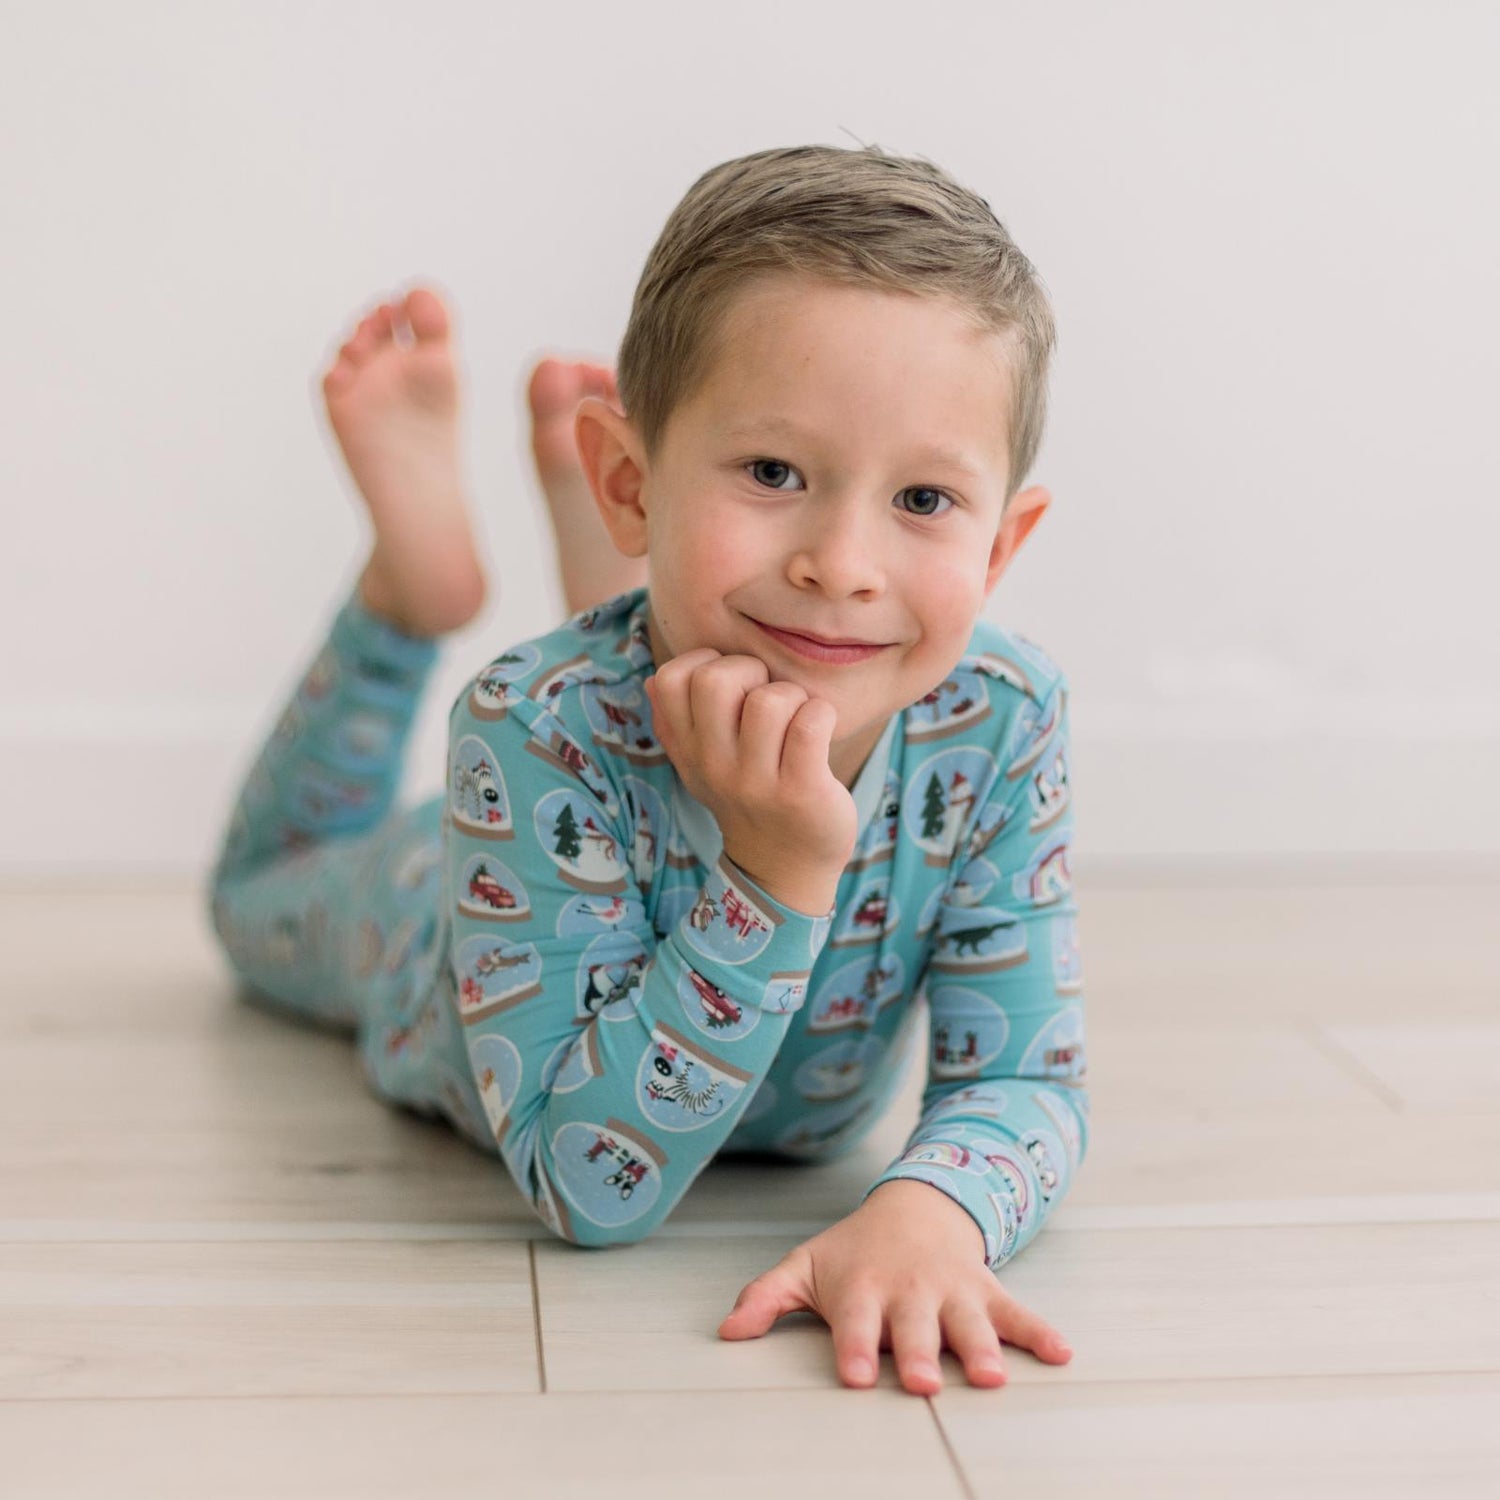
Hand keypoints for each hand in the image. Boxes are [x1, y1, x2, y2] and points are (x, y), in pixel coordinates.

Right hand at [644, 647, 857, 912]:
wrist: (784, 870)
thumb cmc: (751, 799)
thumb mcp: (702, 767)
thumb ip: (677, 723)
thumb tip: (653, 678)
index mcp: (688, 751)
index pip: (669, 679)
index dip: (704, 663)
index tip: (730, 686)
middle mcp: (714, 766)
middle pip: (715, 679)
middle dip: (751, 671)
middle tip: (768, 698)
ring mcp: (756, 782)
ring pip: (770, 700)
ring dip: (794, 697)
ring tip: (796, 720)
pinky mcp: (801, 791)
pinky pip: (810, 723)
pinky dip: (822, 714)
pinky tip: (821, 730)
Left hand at [717, 1179, 1073, 1393]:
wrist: (917, 1204)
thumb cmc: (856, 1250)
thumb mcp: (807, 1266)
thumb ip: (767, 1297)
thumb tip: (726, 1333)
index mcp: (863, 1289)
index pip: (854, 1324)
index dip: (852, 1349)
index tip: (850, 1377)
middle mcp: (910, 1292)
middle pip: (914, 1329)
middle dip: (918, 1354)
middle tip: (923, 1383)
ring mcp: (952, 1292)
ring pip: (968, 1323)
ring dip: (982, 1348)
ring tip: (992, 1376)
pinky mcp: (987, 1292)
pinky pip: (1017, 1313)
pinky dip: (1040, 1332)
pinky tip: (1063, 1353)